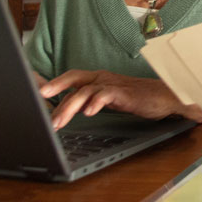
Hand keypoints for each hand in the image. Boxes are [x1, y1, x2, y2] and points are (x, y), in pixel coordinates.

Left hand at [39, 69, 201, 129]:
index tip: (34, 94)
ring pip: (85, 91)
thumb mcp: (111, 99)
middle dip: (54, 89)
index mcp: (99, 79)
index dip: (53, 83)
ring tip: (58, 123)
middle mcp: (104, 78)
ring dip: (68, 107)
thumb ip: (91, 101)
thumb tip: (68, 111)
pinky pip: (106, 95)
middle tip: (38, 101)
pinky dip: (95, 103)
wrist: (167, 97)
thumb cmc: (139, 98)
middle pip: (74, 80)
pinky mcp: (125, 94)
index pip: (72, 78)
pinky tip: (88, 113)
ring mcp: (114, 85)